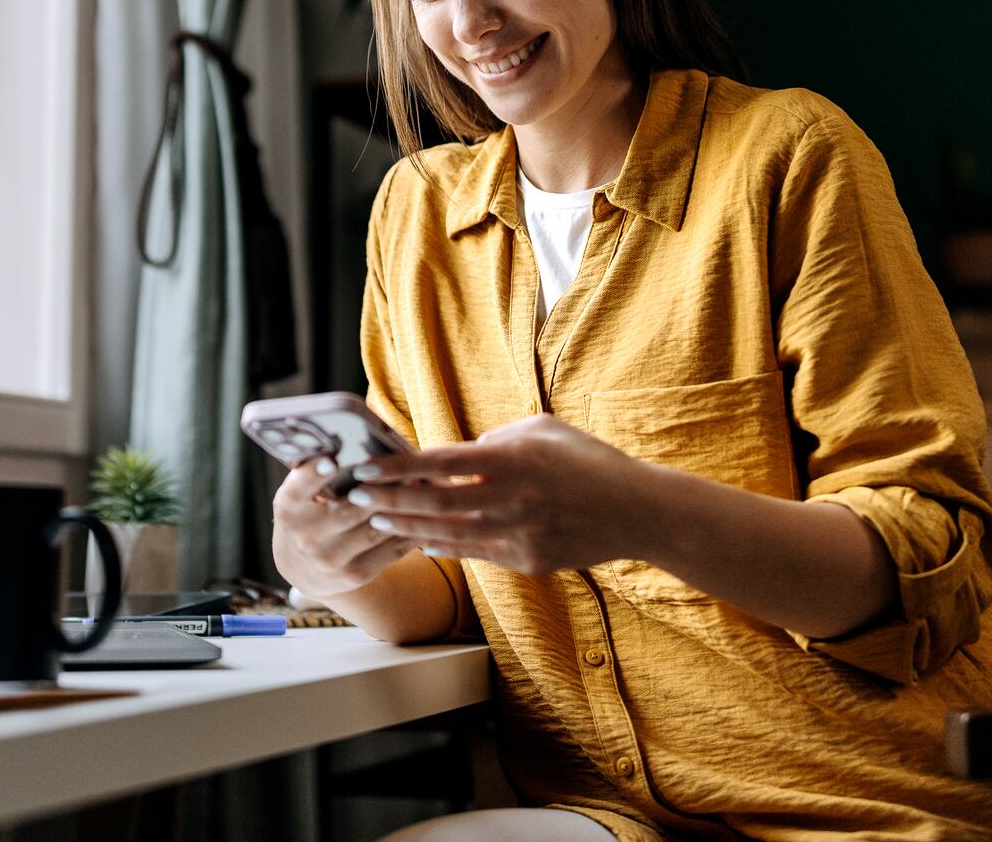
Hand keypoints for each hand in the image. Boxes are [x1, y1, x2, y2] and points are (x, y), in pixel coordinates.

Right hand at [270, 454, 418, 598]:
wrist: (304, 567)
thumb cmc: (309, 512)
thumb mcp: (301, 493)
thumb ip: (318, 471)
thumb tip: (355, 440)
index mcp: (289, 508)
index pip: (299, 488)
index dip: (314, 474)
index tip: (332, 460)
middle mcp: (307, 536)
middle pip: (350, 509)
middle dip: (381, 488)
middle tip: (404, 468)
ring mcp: (331, 559)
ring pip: (377, 528)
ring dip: (402, 507)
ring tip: (421, 485)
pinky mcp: (356, 574)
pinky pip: (391, 549)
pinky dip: (411, 529)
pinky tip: (423, 513)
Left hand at [344, 414, 647, 576]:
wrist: (637, 512)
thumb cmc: (588, 461)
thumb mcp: (543, 430)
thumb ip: (497, 438)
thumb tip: (461, 453)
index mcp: (513, 459)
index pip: (442, 464)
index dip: (398, 469)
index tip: (365, 468)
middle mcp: (512, 499)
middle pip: (436, 504)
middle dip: (391, 502)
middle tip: (355, 499)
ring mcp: (520, 535)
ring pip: (450, 534)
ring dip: (409, 527)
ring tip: (377, 521)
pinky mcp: (528, 561)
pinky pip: (475, 553)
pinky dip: (445, 546)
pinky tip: (420, 539)